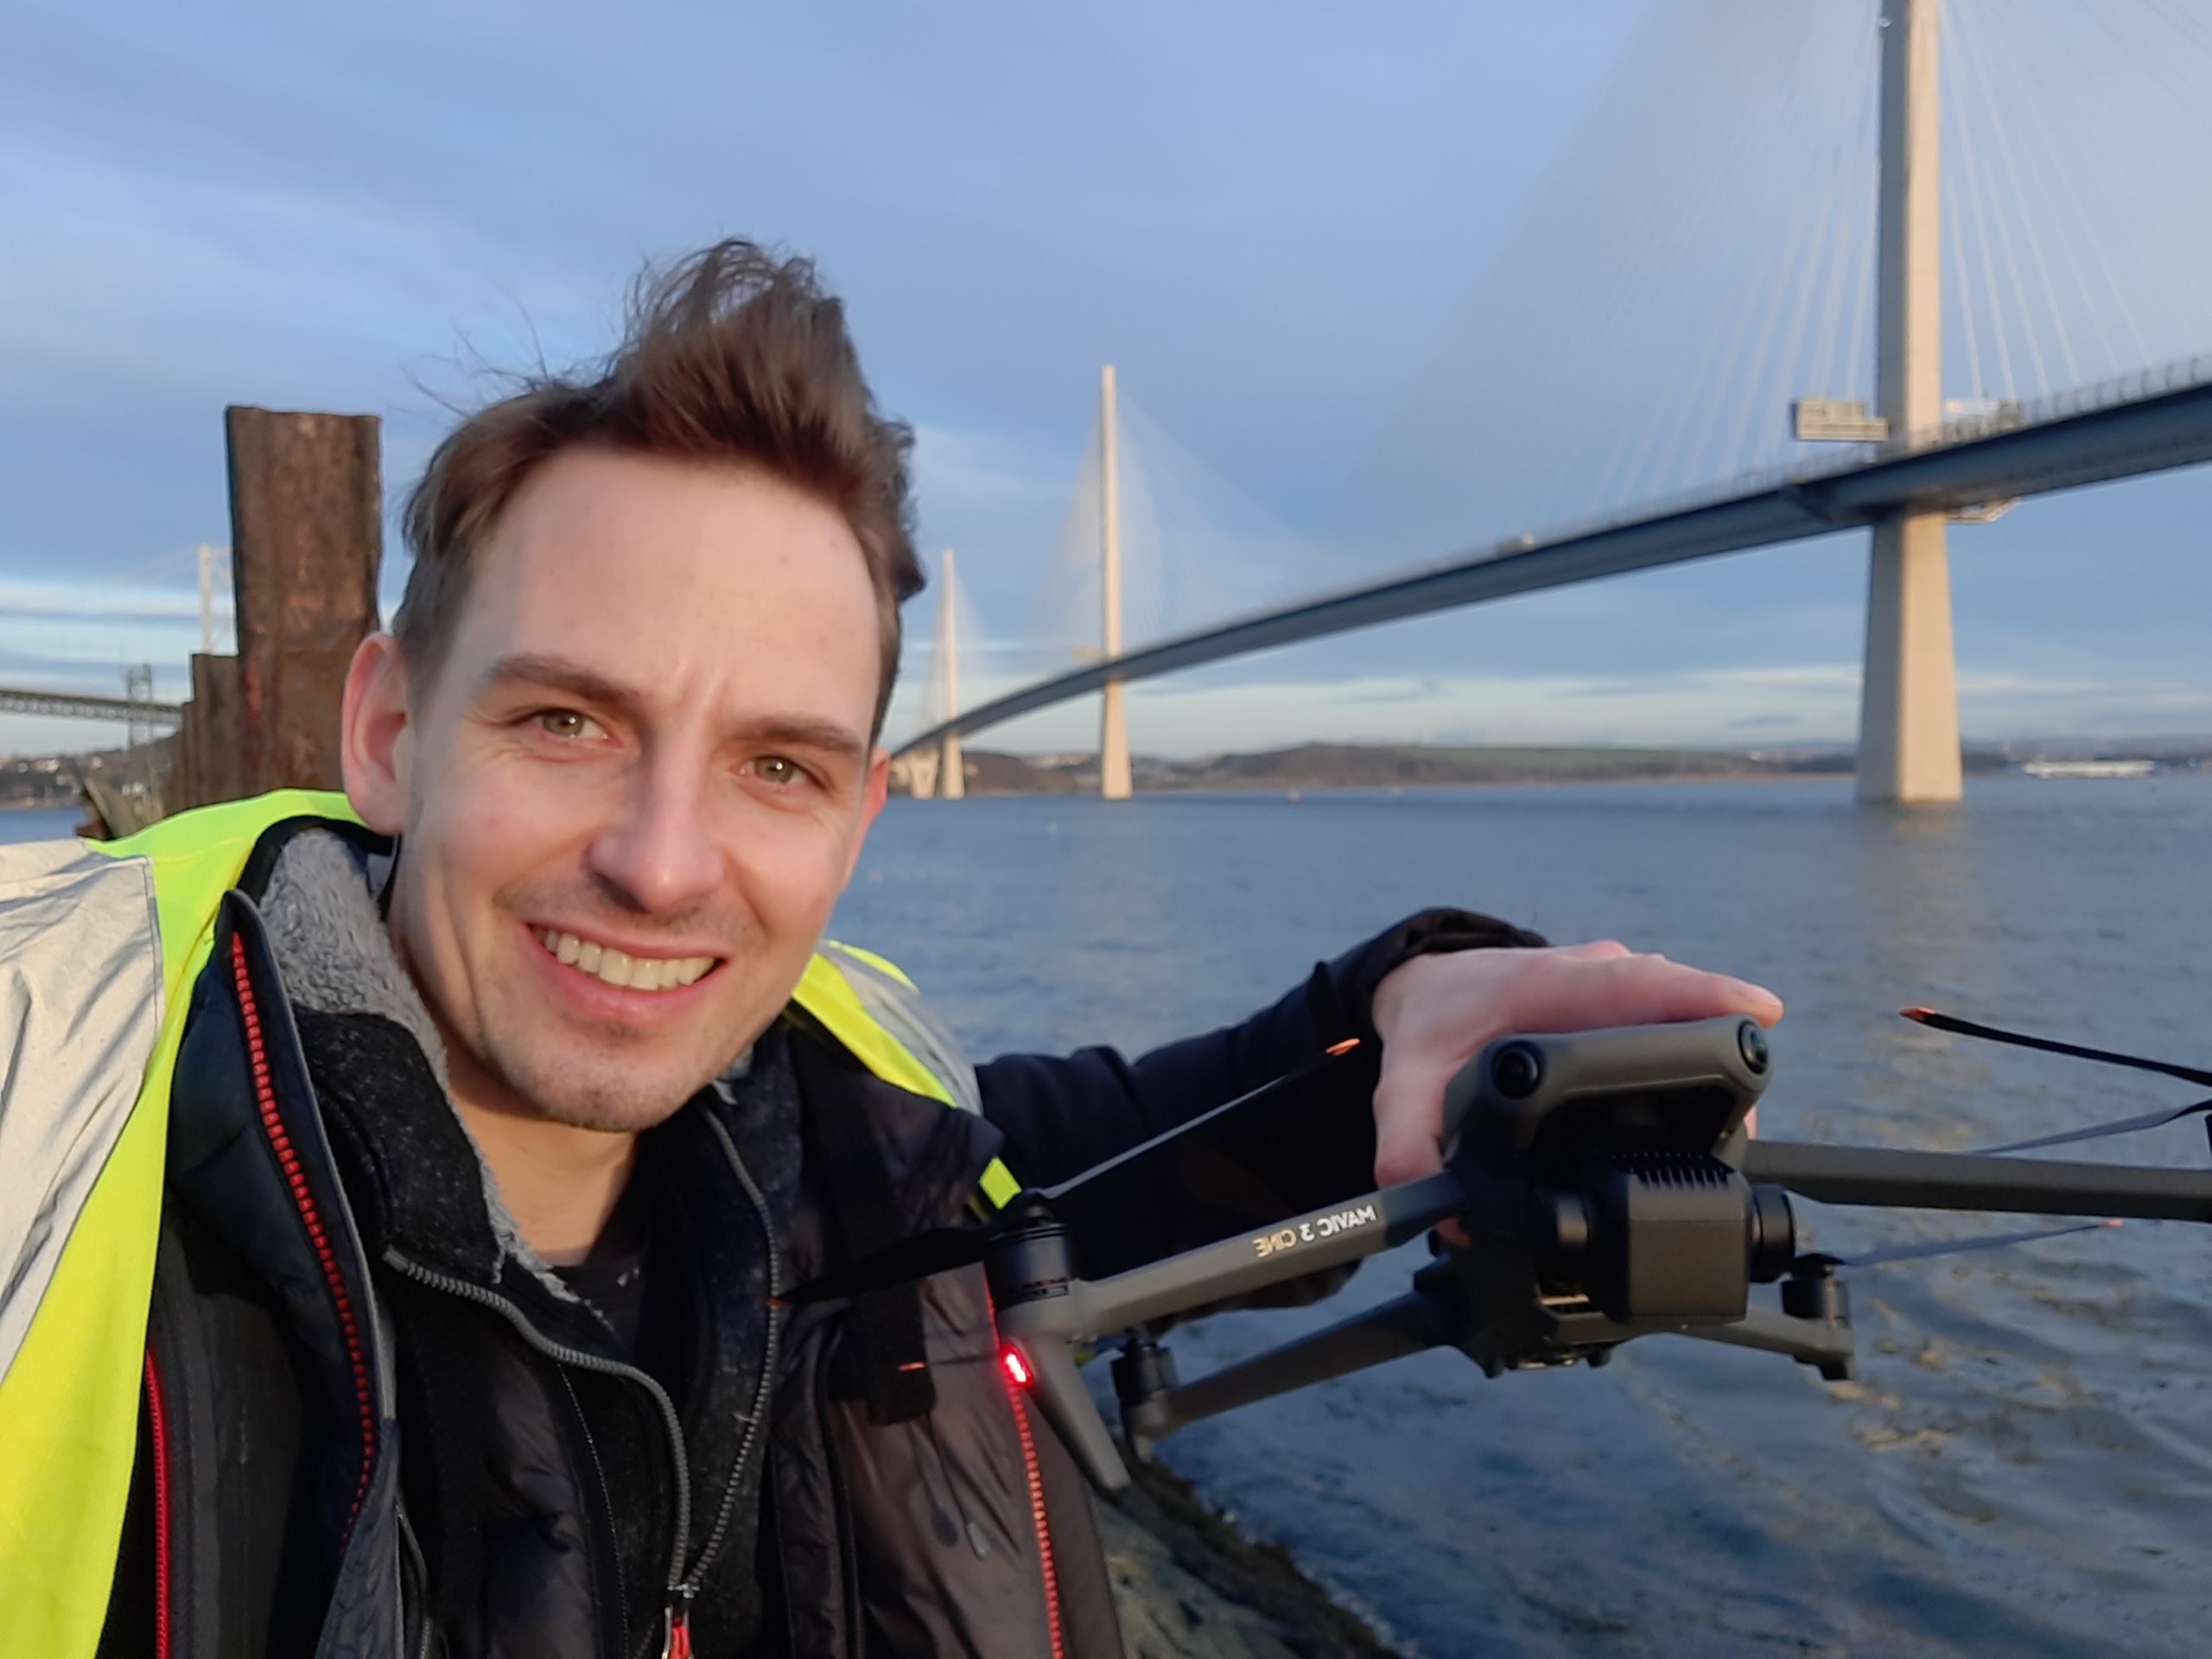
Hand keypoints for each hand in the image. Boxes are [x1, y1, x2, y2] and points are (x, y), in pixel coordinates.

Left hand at [1368, 942, 1783, 1225]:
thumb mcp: (1403, 1087)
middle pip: (1678, 1002)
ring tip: (1729, 1124)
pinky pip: (1675, 1024)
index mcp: (1548, 985)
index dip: (1700, 994)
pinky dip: (1693, 1064)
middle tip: (1744, 1116)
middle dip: (1720, 1051)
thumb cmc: (1432, 1027)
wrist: (1432, 987)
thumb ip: (1412, 1151)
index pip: (1635, 982)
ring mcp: (1621, 986)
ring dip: (1712, 1062)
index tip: (1759, 1013)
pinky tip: (1704, 1112)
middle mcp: (1595, 977)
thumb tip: (1453, 1214)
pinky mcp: (1633, 1004)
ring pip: (1684, 1015)